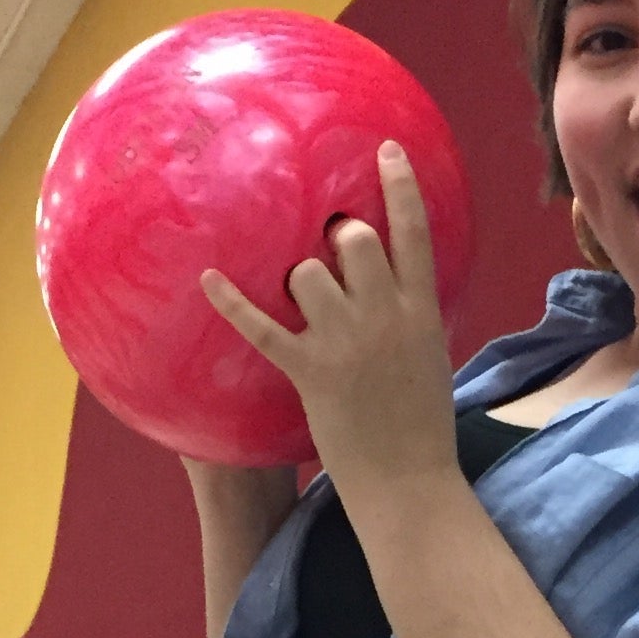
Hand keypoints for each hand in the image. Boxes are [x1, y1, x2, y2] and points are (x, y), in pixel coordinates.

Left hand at [200, 142, 458, 511]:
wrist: (410, 485)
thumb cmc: (423, 429)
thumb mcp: (430, 359)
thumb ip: (410, 317)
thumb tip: (393, 288)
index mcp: (420, 312)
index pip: (413, 232)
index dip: (400, 186)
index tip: (386, 152)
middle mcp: (384, 317)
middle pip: (352, 242)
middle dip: (334, 237)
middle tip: (326, 249)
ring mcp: (346, 343)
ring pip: (306, 274)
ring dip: (297, 279)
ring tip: (300, 300)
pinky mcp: (311, 372)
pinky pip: (263, 326)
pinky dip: (233, 301)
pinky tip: (208, 280)